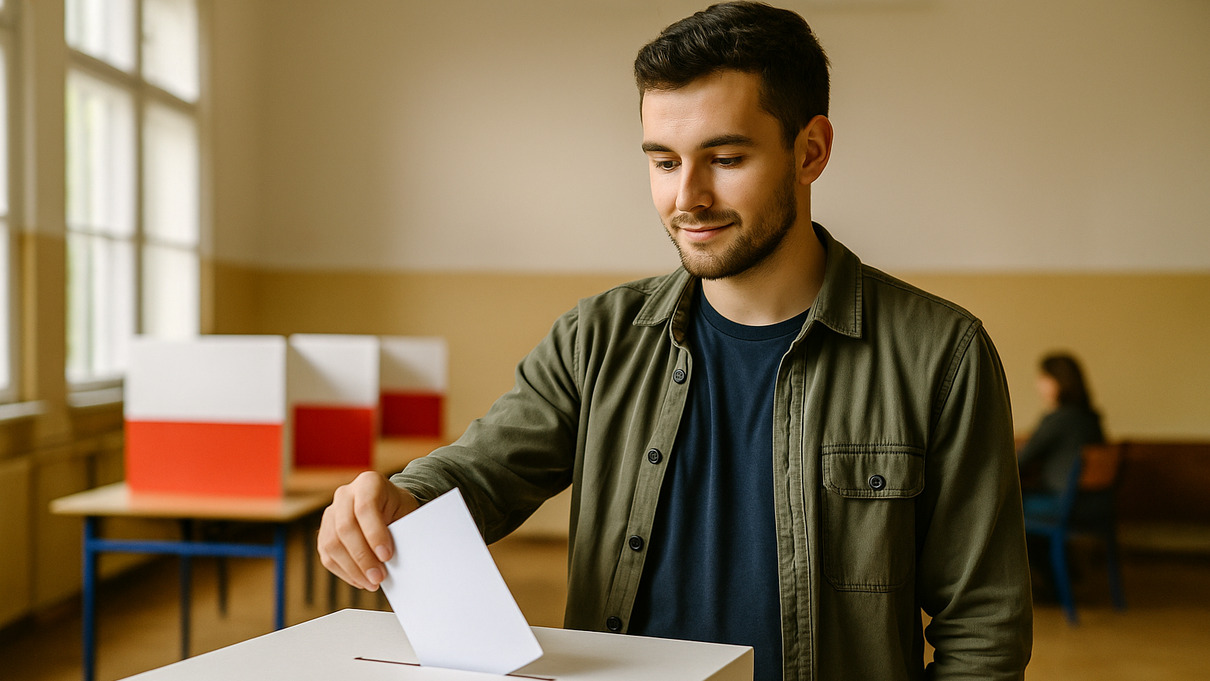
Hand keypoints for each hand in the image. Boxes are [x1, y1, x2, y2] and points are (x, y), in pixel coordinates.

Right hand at [317, 471, 418, 590]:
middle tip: (378, 577)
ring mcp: (331, 513)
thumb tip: (396, 559)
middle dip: (363, 557)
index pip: (365, 508)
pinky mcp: (324, 532)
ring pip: (332, 544)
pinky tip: (361, 580)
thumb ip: (399, 529)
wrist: (388, 505)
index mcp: (368, 483)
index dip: (375, 534)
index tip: (387, 556)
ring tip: (372, 583)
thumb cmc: (399, 508)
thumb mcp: (406, 511)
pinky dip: (344, 572)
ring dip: (352, 569)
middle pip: (345, 528)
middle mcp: (345, 494)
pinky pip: (327, 556)